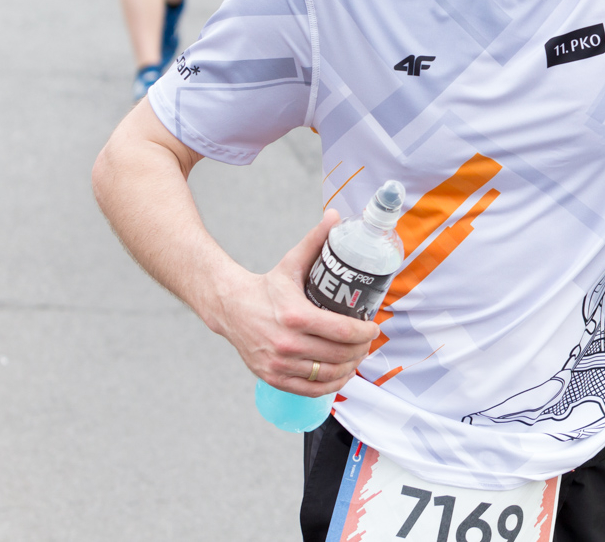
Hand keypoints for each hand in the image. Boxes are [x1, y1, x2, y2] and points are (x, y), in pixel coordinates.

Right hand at [211, 211, 380, 394]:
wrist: (231, 308)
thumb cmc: (267, 287)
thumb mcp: (291, 262)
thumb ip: (316, 239)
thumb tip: (336, 215)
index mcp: (295, 316)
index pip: (343, 332)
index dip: (365, 333)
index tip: (373, 327)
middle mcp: (286, 343)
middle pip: (338, 354)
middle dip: (360, 350)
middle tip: (368, 342)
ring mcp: (278, 363)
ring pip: (327, 374)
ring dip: (349, 368)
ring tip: (357, 356)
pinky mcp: (272, 377)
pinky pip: (310, 389)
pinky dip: (330, 385)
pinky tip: (341, 375)